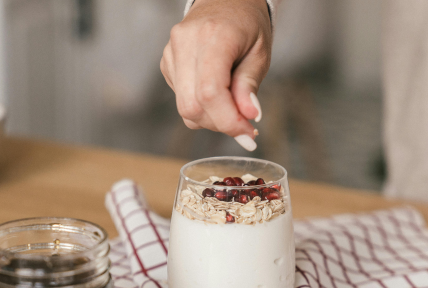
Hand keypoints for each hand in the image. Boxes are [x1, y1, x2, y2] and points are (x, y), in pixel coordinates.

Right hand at [160, 0, 271, 150]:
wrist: (225, 1)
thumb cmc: (247, 25)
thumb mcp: (260, 52)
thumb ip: (249, 85)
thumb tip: (249, 116)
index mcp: (213, 36)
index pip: (210, 93)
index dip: (228, 121)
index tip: (248, 135)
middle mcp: (185, 43)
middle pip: (193, 106)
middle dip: (220, 124)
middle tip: (245, 126)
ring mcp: (171, 53)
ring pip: (185, 108)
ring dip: (212, 119)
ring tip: (234, 107)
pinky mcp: (167, 63)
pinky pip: (182, 100)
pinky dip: (203, 107)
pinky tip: (218, 93)